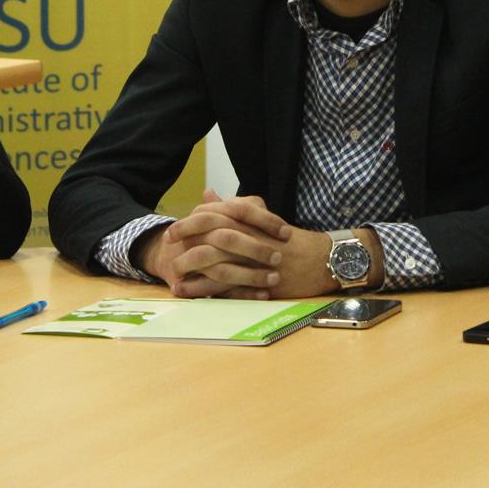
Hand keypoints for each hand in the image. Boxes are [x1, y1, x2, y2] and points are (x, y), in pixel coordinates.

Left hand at [139, 191, 384, 298]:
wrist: (322, 259)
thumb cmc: (291, 240)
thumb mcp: (261, 217)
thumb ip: (233, 207)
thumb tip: (208, 194)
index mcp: (249, 220)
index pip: (212, 216)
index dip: (189, 223)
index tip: (173, 230)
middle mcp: (248, 236)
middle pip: (208, 236)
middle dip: (184, 244)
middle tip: (167, 252)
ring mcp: (252, 260)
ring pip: (213, 262)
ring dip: (189, 269)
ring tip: (173, 276)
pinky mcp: (256, 281)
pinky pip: (224, 287)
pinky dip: (203, 290)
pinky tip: (189, 293)